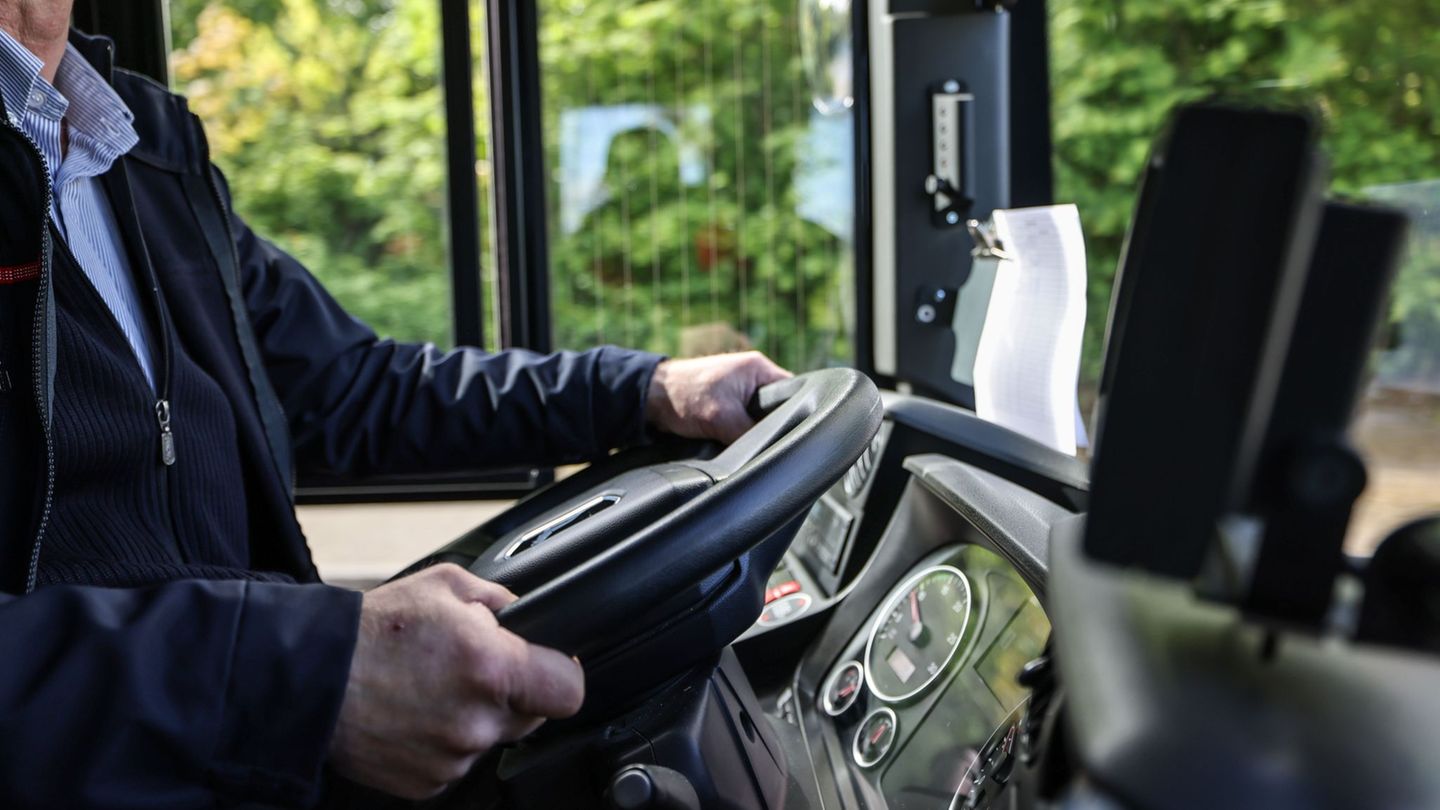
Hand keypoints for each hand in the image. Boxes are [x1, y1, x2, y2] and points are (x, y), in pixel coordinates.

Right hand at [328, 564, 583, 799]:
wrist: (311, 678)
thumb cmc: (374, 630)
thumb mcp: (447, 585)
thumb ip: (502, 599)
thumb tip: (531, 612)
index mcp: (492, 667)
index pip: (569, 691)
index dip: (563, 675)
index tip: (550, 666)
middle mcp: (476, 720)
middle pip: (533, 717)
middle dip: (514, 692)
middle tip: (471, 667)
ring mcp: (452, 758)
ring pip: (492, 738)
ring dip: (475, 716)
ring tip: (433, 687)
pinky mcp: (427, 784)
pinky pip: (457, 762)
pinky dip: (444, 741)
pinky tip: (418, 713)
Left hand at [645, 351, 793, 443]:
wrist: (650, 399)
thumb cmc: (683, 396)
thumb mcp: (723, 418)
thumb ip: (750, 434)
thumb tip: (766, 454)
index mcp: (759, 368)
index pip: (794, 393)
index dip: (795, 415)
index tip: (790, 434)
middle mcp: (753, 377)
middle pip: (777, 409)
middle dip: (771, 427)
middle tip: (765, 441)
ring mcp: (740, 392)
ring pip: (759, 419)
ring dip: (751, 432)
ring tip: (744, 440)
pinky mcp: (727, 405)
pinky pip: (744, 423)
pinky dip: (739, 433)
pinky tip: (734, 441)